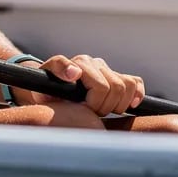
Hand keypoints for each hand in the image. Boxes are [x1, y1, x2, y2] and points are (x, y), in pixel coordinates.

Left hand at [11, 54, 144, 115]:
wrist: (49, 91)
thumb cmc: (45, 92)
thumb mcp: (41, 87)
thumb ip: (56, 76)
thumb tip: (75, 72)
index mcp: (76, 63)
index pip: (99, 85)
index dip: (95, 100)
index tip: (85, 107)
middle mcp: (92, 63)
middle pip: (115, 88)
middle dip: (103, 107)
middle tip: (90, 113)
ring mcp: (105, 68)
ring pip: (126, 86)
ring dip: (117, 104)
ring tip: (101, 110)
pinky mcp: (116, 75)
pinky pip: (135, 82)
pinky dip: (136, 95)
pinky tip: (129, 105)